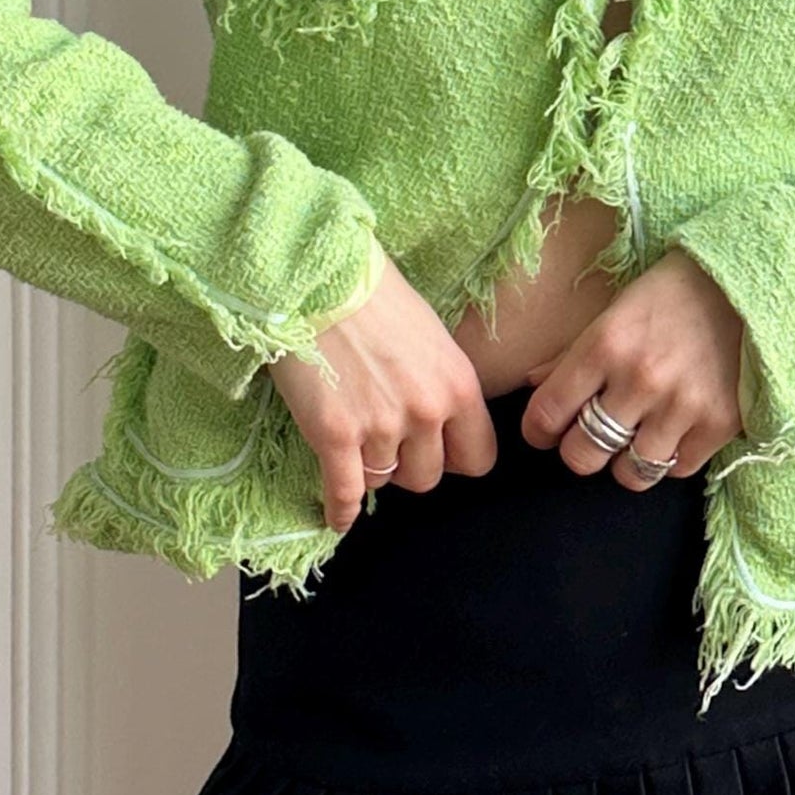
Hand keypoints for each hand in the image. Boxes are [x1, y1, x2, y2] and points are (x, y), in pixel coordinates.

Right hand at [267, 250, 497, 532]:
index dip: (457, 457)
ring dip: (372, 468)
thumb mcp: (431, 335)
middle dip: (410, 465)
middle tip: (389, 441)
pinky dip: (340, 510)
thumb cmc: (373, 295)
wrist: (315, 278)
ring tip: (355, 443)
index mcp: (458, 384)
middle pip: (429, 477)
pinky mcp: (335, 436)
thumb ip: (441, 383)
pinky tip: (336, 517)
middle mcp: (426, 412)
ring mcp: (380, 427)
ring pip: (386, 482)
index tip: (438, 449)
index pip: (479, 458)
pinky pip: (345, 493)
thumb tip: (440, 421)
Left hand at [519, 247, 745, 487]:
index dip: (538, 432)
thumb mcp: (615, 311)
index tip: (546, 432)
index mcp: (604, 345)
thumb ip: (572, 353)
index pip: (546, 413)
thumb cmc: (673, 295)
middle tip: (593, 439)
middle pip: (583, 455)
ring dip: (628, 461)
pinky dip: (673, 459)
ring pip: (631, 472)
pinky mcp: (719, 423)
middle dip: (581, 452)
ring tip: (638, 438)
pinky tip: (675, 432)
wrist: (748, 285)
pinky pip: (678, 469)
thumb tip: (533, 384)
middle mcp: (639, 379)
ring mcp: (681, 405)